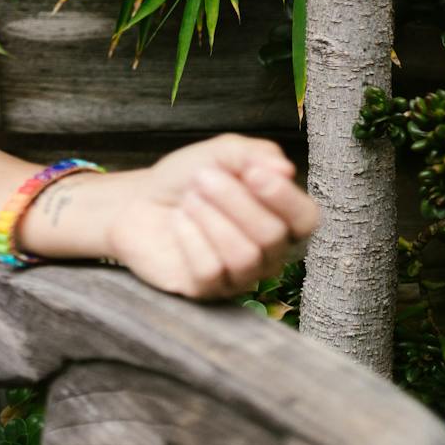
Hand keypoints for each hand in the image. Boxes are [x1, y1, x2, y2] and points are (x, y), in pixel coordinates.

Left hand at [98, 134, 320, 301]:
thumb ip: (254, 155)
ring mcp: (240, 276)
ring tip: (189, 200)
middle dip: (234, 201)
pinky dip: (190, 238)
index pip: (306, 219)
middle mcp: (268, 253)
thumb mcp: (220, 153)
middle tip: (202, 178)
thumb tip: (286, 170)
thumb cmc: (187, 179)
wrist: (138, 201)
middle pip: (272, 236)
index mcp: (281, 218)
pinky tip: (178, 223)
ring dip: (210, 219)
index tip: (252, 173)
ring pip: (244, 257)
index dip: (284, 197)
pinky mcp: (207, 290)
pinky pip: (210, 271)